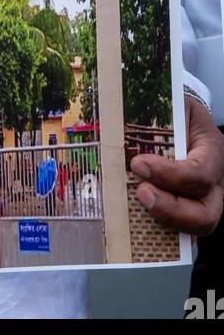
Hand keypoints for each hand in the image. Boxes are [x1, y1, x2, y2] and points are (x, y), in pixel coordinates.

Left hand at [130, 96, 223, 236]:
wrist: (181, 113)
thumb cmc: (176, 108)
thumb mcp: (171, 103)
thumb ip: (156, 115)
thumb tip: (121, 120)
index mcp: (211, 149)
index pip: (201, 174)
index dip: (170, 175)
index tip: (138, 164)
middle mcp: (214, 181)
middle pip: (206, 215)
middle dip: (170, 210)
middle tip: (141, 193)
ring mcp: (203, 199)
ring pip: (193, 228)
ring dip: (162, 221)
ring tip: (136, 202)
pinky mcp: (186, 208)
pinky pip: (178, 231)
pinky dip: (158, 231)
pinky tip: (135, 221)